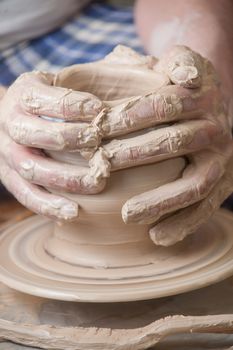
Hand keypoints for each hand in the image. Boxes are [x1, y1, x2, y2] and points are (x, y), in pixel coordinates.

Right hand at [0, 71, 106, 219]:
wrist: (24, 120)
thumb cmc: (62, 98)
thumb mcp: (75, 78)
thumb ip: (107, 71)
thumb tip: (150, 69)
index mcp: (23, 92)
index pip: (39, 96)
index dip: (66, 104)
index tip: (98, 110)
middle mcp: (9, 122)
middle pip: (29, 132)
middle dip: (64, 137)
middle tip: (97, 143)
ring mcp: (7, 153)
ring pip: (29, 167)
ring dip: (63, 177)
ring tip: (97, 182)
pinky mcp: (12, 179)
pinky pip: (26, 195)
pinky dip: (48, 205)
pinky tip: (75, 212)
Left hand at [93, 45, 231, 245]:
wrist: (213, 106)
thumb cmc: (183, 88)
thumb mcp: (182, 62)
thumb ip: (178, 60)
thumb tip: (183, 72)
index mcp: (201, 98)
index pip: (163, 105)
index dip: (129, 116)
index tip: (96, 128)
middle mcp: (215, 129)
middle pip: (174, 143)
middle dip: (135, 155)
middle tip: (100, 168)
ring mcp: (221, 161)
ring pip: (193, 183)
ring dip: (160, 201)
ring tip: (127, 215)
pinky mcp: (223, 186)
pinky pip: (205, 208)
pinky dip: (182, 224)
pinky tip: (156, 237)